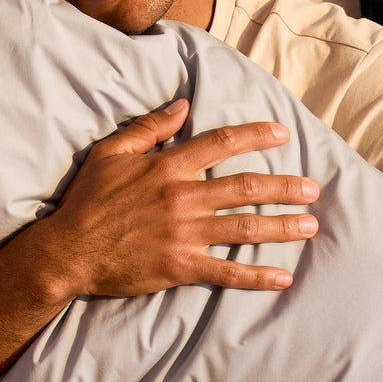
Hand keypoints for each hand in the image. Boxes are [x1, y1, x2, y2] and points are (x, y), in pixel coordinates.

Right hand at [25, 98, 319, 300]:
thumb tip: (183, 105)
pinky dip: (257, 276)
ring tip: (310, 224)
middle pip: (246, 187)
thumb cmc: (88, 200)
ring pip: (245, 227)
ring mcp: (184, 233)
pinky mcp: (181, 266)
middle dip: (284, 187)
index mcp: (167, 167)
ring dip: (282, 226)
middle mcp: (182, 197)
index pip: (221, 144)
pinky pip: (227, 272)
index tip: (282, 134)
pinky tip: (283, 276)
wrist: (69, 251)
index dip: (256, 136)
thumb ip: (149, 127)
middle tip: (313, 188)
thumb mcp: (111, 153)